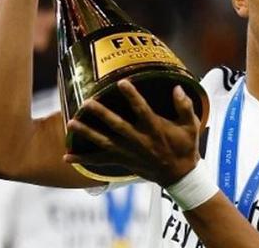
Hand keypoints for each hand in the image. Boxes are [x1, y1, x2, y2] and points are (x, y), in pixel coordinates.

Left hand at [64, 79, 200, 185]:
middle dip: (101, 114)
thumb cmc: (185, 146)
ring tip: (71, 123)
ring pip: (104, 142)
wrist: (179, 175)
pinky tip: (66, 156)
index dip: (132, 96)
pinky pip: (100, 161)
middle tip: (87, 102)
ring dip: (87, 133)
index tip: (121, 82)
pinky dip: (83, 159)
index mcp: (155, 129)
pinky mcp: (122, 161)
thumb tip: (177, 87)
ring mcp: (128, 153)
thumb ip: (185, 106)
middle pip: (117, 126)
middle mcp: (139, 140)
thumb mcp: (191, 126)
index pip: (141, 110)